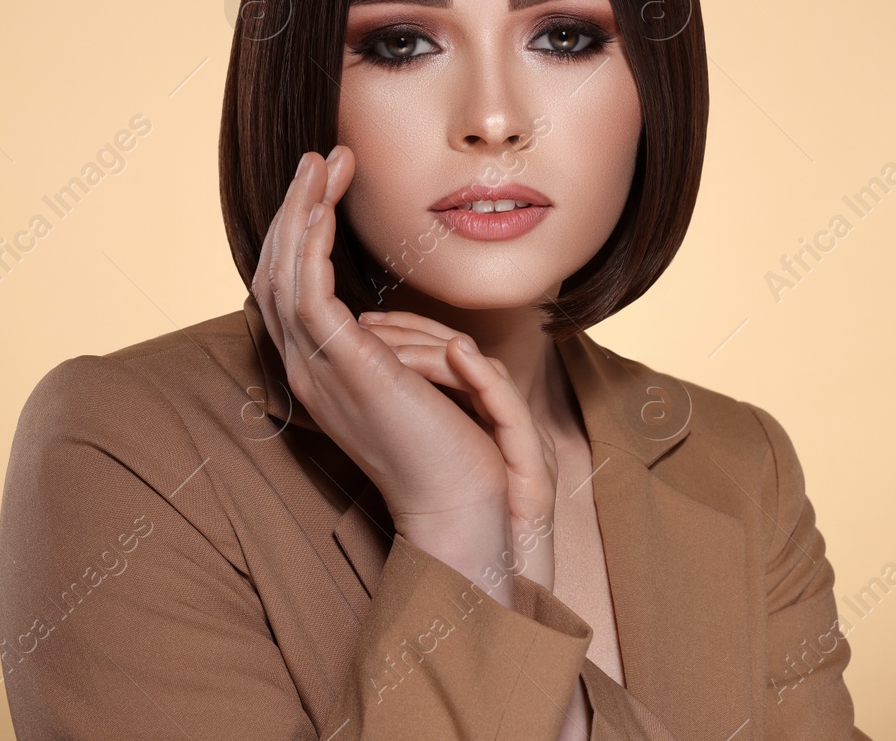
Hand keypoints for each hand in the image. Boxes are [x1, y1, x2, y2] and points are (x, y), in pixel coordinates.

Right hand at [248, 145, 546, 600]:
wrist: (463, 506)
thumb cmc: (451, 446)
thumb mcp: (413, 382)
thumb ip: (391, 348)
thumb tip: (387, 319)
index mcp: (320, 372)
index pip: (289, 287)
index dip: (300, 231)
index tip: (326, 182)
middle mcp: (307, 370)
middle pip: (276, 272)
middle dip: (295, 208)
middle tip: (319, 156)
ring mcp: (318, 372)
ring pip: (283, 276)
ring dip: (300, 213)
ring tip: (322, 164)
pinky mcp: (345, 370)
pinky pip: (308, 298)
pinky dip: (309, 248)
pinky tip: (322, 209)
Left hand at [357, 309, 559, 592]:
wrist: (495, 574)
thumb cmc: (466, 518)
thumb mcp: (437, 454)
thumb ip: (418, 412)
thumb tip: (362, 373)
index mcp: (480, 415)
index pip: (447, 354)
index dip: (408, 331)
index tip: (362, 322)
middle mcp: (504, 419)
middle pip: (466, 357)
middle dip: (416, 334)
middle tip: (368, 325)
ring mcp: (522, 440)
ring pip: (488, 375)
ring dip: (444, 353)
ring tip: (404, 338)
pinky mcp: (532, 463)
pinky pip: (510, 409)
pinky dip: (484, 378)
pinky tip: (461, 355)